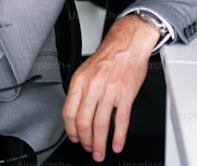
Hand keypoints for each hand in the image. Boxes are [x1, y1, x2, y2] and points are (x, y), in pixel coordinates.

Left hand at [62, 13, 158, 161]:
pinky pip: (121, 120)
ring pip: (101, 124)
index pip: (69, 112)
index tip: (74, 138)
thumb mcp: (85, 71)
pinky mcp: (126, 95)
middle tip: (88, 149)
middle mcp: (93, 86)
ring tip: (100, 152)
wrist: (127, 45)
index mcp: (79, 81)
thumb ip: (80, 91)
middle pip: (84, 121)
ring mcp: (110, 91)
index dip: (70, 129)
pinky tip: (116, 145)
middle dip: (85, 140)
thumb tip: (75, 113)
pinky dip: (118, 137)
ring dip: (100, 143)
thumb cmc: (108, 58)